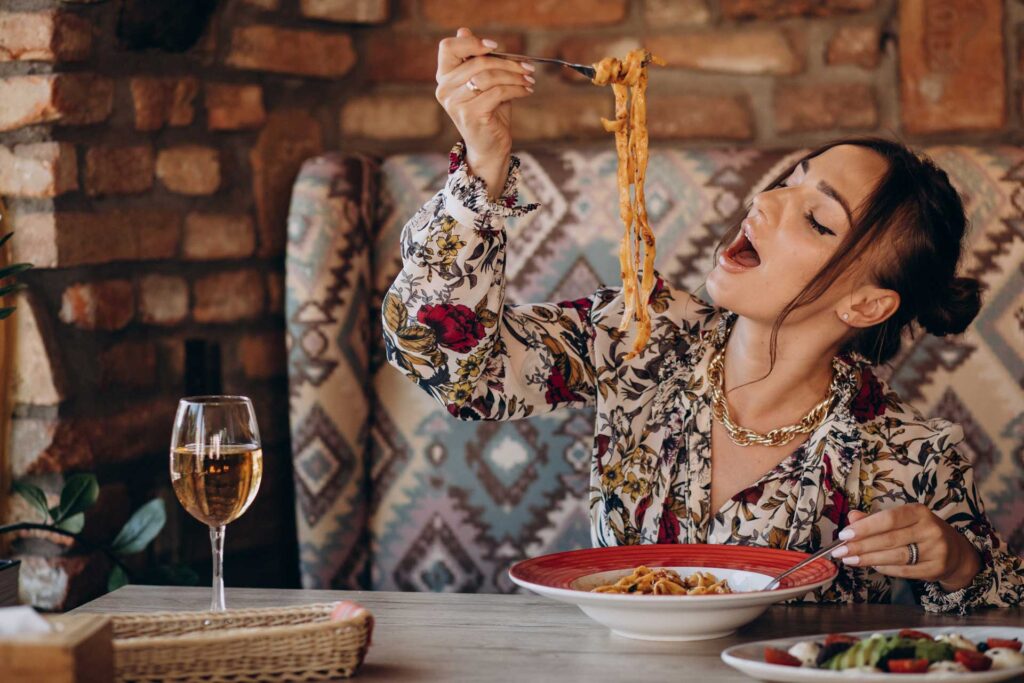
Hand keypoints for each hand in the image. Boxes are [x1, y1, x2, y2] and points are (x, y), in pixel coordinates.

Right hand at [435, 27, 534, 197]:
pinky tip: (526, 90)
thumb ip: (476, 59)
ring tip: (529, 78)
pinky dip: (516, 88)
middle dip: (507, 62)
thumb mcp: (484, 82)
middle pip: (477, 61)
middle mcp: (444, 89)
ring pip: (489, 76)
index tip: (496, 47)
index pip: (448, 47)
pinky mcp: (470, 115)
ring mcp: (455, 103)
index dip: (472, 42)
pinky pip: (498, 92)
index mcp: (444, 78)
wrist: (489, 148)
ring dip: (514, 75)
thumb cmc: (488, 112)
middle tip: (527, 66)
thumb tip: (464, 30)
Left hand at [832, 505, 980, 591]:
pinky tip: (871, 565)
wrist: (955, 552)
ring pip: (895, 556)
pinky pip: (903, 570)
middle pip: (889, 539)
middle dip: (861, 546)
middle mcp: (930, 529)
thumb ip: (875, 519)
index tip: (844, 534)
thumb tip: (852, 517)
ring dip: (868, 559)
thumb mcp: (902, 520)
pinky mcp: (936, 569)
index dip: (865, 527)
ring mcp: (936, 550)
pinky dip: (884, 568)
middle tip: (840, 551)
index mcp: (919, 512)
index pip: (888, 519)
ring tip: (850, 560)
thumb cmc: (920, 531)